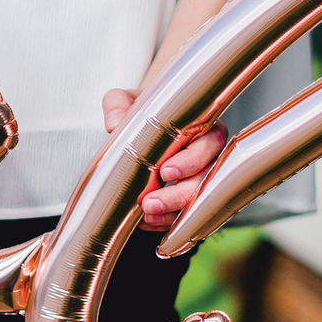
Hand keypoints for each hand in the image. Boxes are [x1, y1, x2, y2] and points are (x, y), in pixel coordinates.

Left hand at [102, 87, 226, 233]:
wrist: (148, 123)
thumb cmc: (144, 109)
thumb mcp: (128, 99)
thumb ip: (119, 105)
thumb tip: (113, 125)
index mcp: (202, 127)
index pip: (208, 145)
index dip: (190, 161)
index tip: (166, 171)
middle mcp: (208, 154)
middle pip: (205, 180)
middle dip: (178, 196)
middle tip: (149, 203)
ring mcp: (201, 178)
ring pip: (198, 202)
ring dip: (173, 213)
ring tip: (146, 216)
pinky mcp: (189, 197)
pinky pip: (185, 214)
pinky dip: (166, 221)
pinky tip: (146, 222)